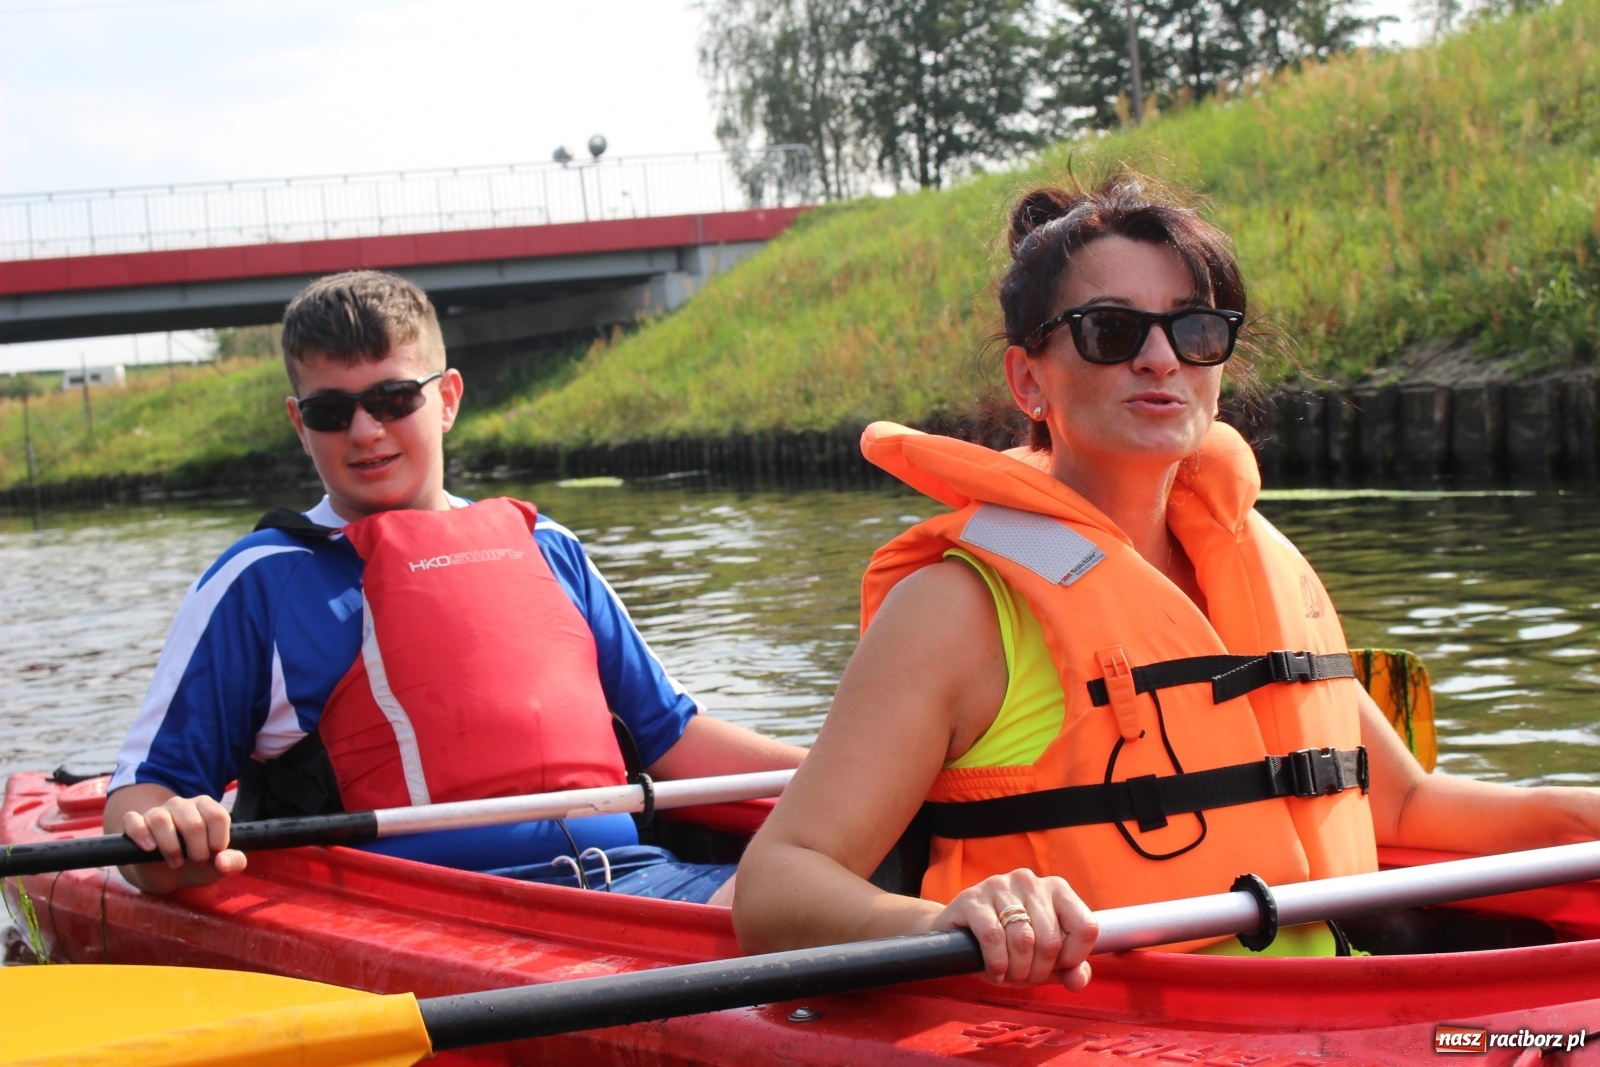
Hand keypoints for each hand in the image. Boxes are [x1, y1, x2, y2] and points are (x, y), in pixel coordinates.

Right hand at [121, 794, 246, 880]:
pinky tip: (151, 849)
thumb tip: (222, 861)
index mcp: (205, 807)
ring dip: (171, 847)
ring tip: (176, 862)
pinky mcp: (135, 824)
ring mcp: (157, 812)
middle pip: (193, 823)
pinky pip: (133, 821)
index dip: (219, 840)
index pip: (217, 816)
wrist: (166, 875)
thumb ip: (233, 862)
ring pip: (161, 820)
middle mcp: (181, 805)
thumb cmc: (196, 863)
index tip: (215, 855)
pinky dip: (141, 835)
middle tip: (196, 862)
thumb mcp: (219, 866)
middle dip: (198, 850)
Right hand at [933, 868, 1097, 989]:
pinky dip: (997, 963)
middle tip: (1025, 976)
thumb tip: (1078, 979)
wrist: (958, 935)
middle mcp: (1030, 881)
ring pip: (1023, 940)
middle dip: (1039, 971)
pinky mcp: (972, 898)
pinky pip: (993, 937)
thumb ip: (1068, 969)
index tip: (1058, 966)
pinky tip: (994, 970)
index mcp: (1056, 889)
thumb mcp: (1043, 959)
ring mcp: (1000, 885)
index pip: (1086, 926)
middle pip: (1051, 940)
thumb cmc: (1007, 945)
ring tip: (1009, 974)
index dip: (1075, 956)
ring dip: (1017, 970)